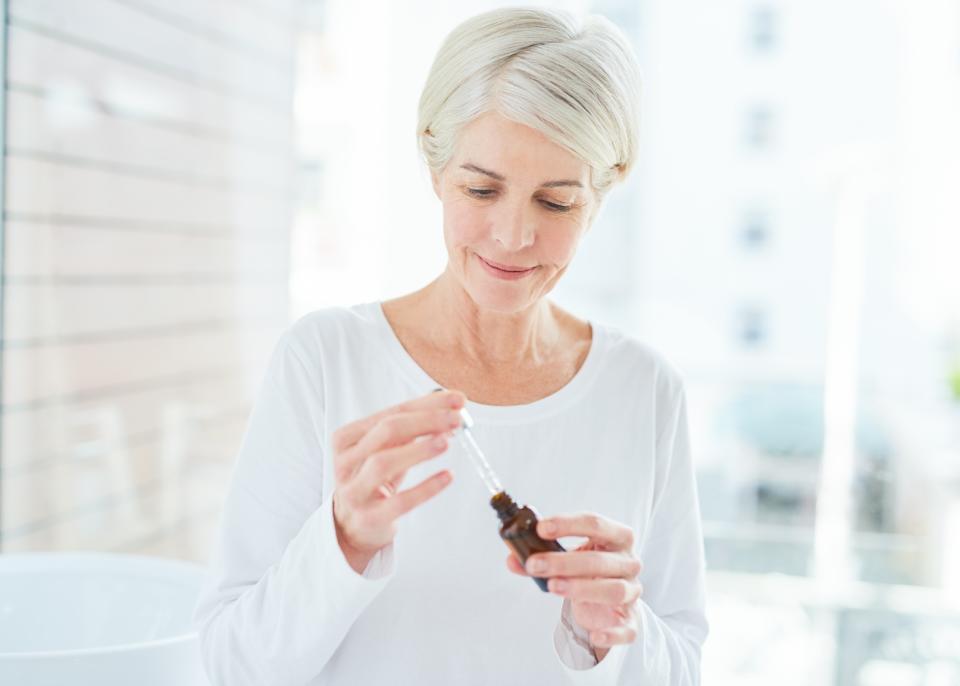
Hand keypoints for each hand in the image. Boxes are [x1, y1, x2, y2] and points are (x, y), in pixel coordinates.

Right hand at [332, 389, 465, 573]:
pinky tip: (447, 476)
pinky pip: (400, 501)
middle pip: (386, 432)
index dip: (426, 404)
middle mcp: (345, 463)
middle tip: (456, 419)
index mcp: (346, 439)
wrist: (352, 525)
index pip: (390, 413)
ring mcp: (354, 492)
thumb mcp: (387, 450)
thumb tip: (452, 409)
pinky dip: (427, 487)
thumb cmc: (374, 480)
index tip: (456, 400)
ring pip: (383, 463)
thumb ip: (414, 429)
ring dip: (419, 450)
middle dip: (425, 421)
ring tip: (447, 441)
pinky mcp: (370, 518)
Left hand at [505, 513, 642, 660]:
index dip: (567, 524)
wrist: (611, 599)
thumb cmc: (590, 570)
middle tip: (535, 564)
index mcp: (616, 537)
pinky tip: (593, 634)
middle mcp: (629, 562)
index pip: (595, 523)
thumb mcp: (569, 556)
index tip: (541, 529)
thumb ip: (541, 556)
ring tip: (552, 586)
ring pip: (613, 590)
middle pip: (599, 560)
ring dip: (580, 588)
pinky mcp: (631, 620)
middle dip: (564, 562)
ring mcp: (633, 591)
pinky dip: (611, 633)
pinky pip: (626, 629)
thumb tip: (512, 559)